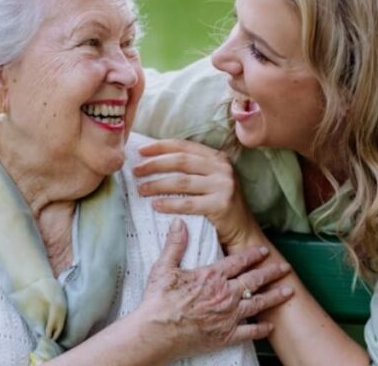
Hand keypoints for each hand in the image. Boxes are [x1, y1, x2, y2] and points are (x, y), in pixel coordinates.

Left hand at [135, 139, 257, 248]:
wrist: (242, 230)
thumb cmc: (218, 203)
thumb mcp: (210, 179)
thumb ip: (191, 168)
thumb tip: (152, 159)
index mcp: (217, 157)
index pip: (184, 146)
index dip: (160, 147)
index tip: (141, 150)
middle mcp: (222, 168)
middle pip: (180, 161)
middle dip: (154, 165)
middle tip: (136, 171)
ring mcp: (223, 185)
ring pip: (181, 182)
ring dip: (157, 185)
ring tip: (141, 189)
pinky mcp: (221, 204)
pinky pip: (188, 203)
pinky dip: (169, 204)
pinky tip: (155, 205)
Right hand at [137, 219, 293, 360]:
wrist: (158, 333)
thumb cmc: (159, 302)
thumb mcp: (164, 268)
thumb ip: (175, 244)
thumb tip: (179, 223)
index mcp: (212, 276)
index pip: (238, 261)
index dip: (253, 254)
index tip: (263, 250)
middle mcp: (226, 294)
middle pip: (254, 280)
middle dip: (271, 272)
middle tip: (284, 267)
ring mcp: (229, 316)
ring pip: (258, 303)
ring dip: (274, 296)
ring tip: (288, 291)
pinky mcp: (226, 335)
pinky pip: (250, 332)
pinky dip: (262, 329)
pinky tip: (271, 326)